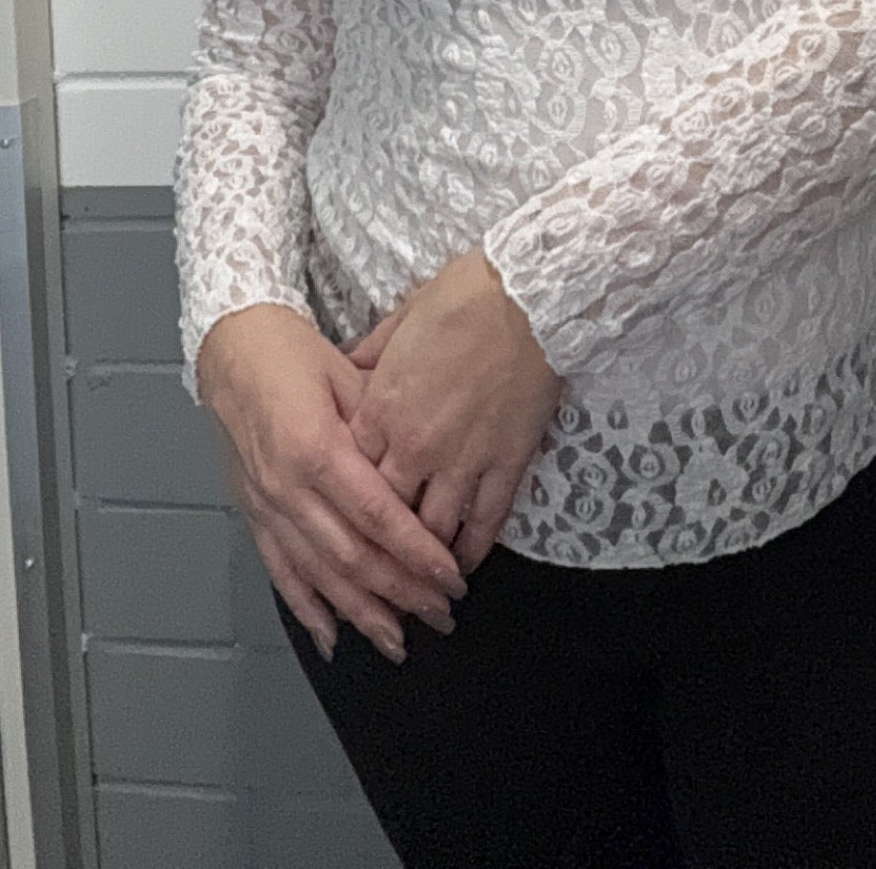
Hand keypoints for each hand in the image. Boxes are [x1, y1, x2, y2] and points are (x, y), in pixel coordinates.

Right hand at [197, 304, 468, 663]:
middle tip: (442, 616)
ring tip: (399, 641)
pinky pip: (280, 571)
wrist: (230, 347)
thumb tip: (424, 472)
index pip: (377, 517)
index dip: (417, 554)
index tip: (451, 577)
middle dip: (402, 593)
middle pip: (353, 557)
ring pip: (319, 575)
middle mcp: (288, 487)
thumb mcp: (347, 374)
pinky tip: (331, 637)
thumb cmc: (291, 352)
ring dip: (362, 613)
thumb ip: (381, 428)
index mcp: (316, 448)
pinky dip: (306, 608)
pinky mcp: (252, 514)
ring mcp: (266, 506)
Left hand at [345, 247, 565, 576]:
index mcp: (381, 407)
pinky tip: (465, 566)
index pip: (350, 473)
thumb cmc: (463, 296)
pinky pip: (485, 523)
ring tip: (418, 581)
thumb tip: (352, 371)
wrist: (528, 295)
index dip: (347, 497)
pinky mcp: (505, 464)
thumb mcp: (400, 319)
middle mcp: (414, 445)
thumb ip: (372, 356)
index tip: (347, 513)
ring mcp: (461, 460)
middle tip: (376, 567)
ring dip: (423, 561)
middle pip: (383, 514)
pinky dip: (472, 551)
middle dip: (378, 543)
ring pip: (431, 532)